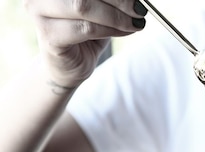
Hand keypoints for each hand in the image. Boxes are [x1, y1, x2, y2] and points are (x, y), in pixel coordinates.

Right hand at [24, 0, 147, 90]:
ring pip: (84, 6)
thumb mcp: (99, 9)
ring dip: (116, 16)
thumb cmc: (82, 33)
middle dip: (119, 0)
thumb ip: (109, 0)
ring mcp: (40, 12)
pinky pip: (87, 28)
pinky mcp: (49, 35)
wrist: (67, 67)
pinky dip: (110, 29)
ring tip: (135, 23)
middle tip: (140, 9)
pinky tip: (124, 31)